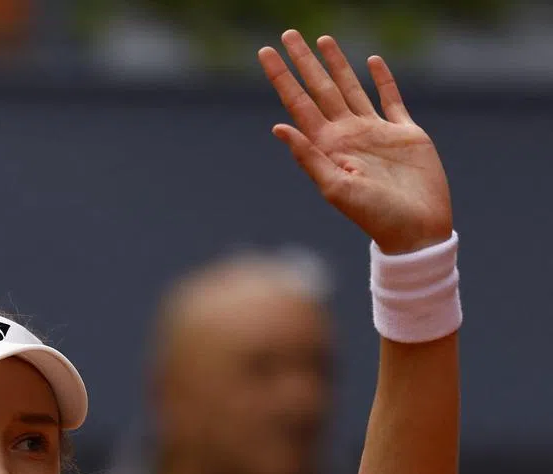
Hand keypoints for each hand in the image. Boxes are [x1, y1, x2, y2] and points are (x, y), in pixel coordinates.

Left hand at [259, 30, 452, 253]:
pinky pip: (391, 99)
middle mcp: (347, 135)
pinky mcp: (405, 133)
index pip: (298, 104)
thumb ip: (308, 157)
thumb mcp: (335, 188)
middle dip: (303, 63)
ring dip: (337, 65)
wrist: (416, 230)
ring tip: (322, 40)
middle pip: (320, 89)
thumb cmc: (374, 216)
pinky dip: (382, 80)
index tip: (266, 54)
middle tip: (288, 34)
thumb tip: (278, 127)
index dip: (282, 78)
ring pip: (351, 88)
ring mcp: (375, 132)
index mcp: (327, 146)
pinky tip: (372, 61)